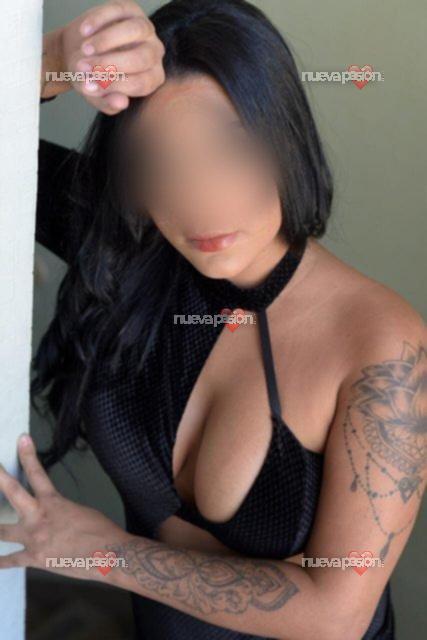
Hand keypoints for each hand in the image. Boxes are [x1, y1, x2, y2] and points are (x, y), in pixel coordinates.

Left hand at [0, 434, 129, 582]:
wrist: (108, 555)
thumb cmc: (101, 531)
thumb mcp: (81, 511)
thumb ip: (61, 509)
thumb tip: (53, 515)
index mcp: (53, 502)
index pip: (37, 472)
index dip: (27, 454)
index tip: (22, 438)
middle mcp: (39, 517)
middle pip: (11, 492)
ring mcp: (34, 539)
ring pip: (1, 531)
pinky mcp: (35, 558)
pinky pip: (11, 561)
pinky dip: (1, 563)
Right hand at [42, 0, 165, 113]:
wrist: (78, 50)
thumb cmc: (92, 76)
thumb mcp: (97, 94)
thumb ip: (108, 103)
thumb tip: (121, 103)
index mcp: (151, 78)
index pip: (142, 83)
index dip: (116, 85)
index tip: (89, 86)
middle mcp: (154, 53)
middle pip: (142, 58)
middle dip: (111, 63)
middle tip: (84, 67)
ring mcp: (145, 29)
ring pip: (136, 30)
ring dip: (107, 40)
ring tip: (84, 50)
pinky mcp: (130, 9)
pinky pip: (119, 10)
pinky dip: (99, 21)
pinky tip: (83, 31)